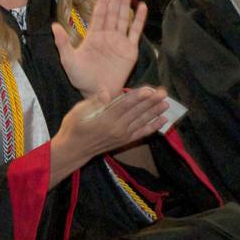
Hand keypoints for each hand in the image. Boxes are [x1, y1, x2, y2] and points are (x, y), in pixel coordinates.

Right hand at [48, 87, 167, 185]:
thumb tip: (107, 91)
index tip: (149, 90)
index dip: (137, 97)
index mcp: (105, 119)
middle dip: (151, 102)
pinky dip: (153, 126)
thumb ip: (94, 101)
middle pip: (136, 112)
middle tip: (163, 92)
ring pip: (141, 121)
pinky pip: (142, 133)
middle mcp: (117, 128)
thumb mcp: (78, 111)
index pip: (124, 105)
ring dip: (155, 112)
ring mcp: (122, 135)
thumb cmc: (73, 127)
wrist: (74, 149)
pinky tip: (162, 120)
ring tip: (166, 103)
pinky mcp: (125, 141)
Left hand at [52, 0, 146, 98]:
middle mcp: (107, 36)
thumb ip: (62, 43)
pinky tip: (142, 7)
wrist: (96, 93)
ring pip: (124, 18)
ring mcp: (119, 42)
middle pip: (113, 12)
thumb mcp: (68, 60)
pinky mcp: (130, 51)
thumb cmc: (80, 78)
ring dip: (126, 4)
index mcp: (93, 36)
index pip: (99, 14)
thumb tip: (53, 26)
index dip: (103, 1)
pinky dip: (139, 20)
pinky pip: (135, 32)